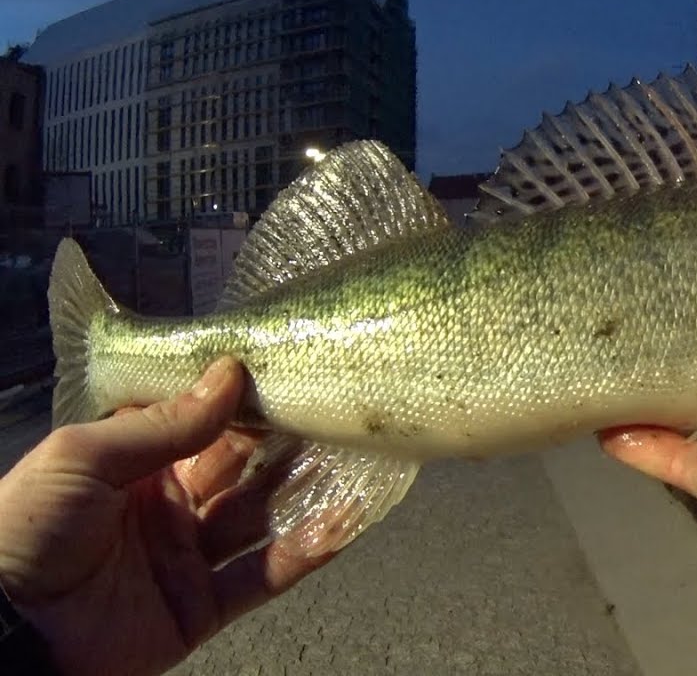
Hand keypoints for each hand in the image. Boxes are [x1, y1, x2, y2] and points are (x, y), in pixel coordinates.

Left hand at [0, 358, 332, 675]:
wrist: (2, 633)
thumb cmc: (23, 530)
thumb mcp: (82, 458)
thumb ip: (162, 423)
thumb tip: (229, 375)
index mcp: (130, 464)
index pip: (200, 423)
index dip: (241, 400)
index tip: (288, 372)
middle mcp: (165, 504)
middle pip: (239, 467)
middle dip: (284, 440)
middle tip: (335, 411)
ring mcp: (185, 557)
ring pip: (259, 517)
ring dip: (304, 491)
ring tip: (352, 462)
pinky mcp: (199, 608)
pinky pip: (262, 577)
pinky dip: (304, 552)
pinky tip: (341, 524)